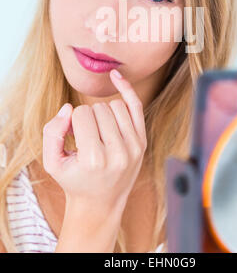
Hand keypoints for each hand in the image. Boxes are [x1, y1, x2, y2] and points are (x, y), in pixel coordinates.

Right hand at [42, 69, 146, 216]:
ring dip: (102, 113)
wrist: (101, 203)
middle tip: (84, 137)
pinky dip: (125, 89)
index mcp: (94, 159)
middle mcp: (118, 153)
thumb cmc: (74, 180)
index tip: (72, 137)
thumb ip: (51, 133)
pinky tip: (115, 77)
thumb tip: (68, 108)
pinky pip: (135, 105)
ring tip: (97, 131)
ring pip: (115, 105)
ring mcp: (134, 147)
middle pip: (98, 108)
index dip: (72, 122)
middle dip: (87, 118)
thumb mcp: (52, 163)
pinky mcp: (142, 142)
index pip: (81, 115)